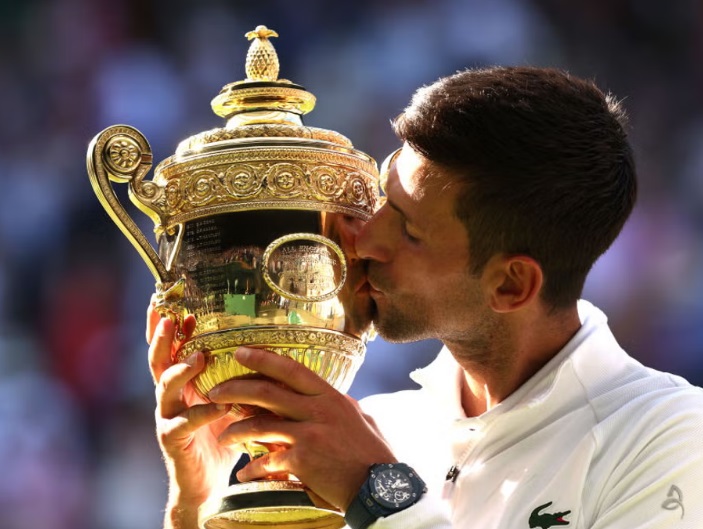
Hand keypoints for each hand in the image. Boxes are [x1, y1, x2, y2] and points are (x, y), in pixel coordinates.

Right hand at [146, 303, 241, 522]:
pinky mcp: (172, 439)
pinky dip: (202, 413)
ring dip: (181, 369)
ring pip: (164, 387)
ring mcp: (167, 416)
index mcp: (181, 383)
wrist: (208, 482)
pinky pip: (184, 422)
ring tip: (199, 357)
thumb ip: (234, 377)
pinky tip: (219, 406)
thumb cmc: (220, 435)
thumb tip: (260, 348)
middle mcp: (169, 396)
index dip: (171, 328)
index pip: (171, 349)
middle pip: (158, 360)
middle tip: (170, 318)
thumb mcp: (228, 399)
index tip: (180, 306)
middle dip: (162, 337)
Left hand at [208, 346, 396, 510]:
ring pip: (260, 425)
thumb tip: (328, 395)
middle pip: (268, 392)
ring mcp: (309, 434)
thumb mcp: (357, 417)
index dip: (264, 359)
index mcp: (330, 396)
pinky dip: (253, 469)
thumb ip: (337, 404)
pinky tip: (245, 474)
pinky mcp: (303, 460)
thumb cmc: (371, 453)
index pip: (292, 369)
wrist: (380, 486)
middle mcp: (318, 410)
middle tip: (215, 392)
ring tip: (223, 436)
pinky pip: (268, 461)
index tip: (241, 352)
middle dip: (236, 389)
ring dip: (236, 430)